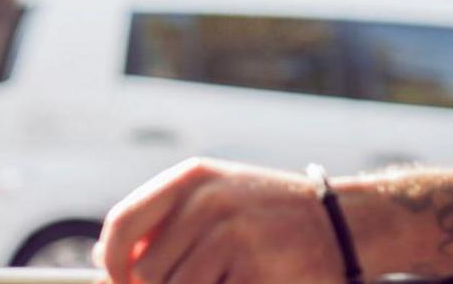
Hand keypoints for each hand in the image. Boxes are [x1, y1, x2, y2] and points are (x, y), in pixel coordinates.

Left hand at [94, 158, 344, 283]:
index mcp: (193, 179)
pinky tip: (245, 282)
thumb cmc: (270, 218)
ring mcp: (233, 234)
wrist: (346, 224)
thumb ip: (163, 225)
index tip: (119, 283)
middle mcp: (209, 201)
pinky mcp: (255, 268)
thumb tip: (106, 258)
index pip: (124, 224)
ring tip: (225, 277)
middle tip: (200, 279)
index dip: (113, 265)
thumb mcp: (216, 202)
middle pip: (147, 271)